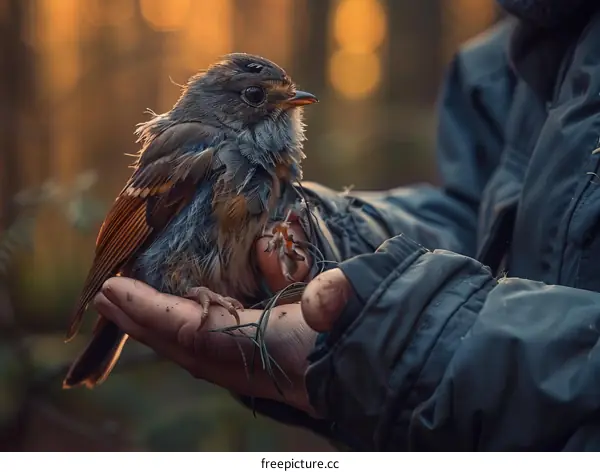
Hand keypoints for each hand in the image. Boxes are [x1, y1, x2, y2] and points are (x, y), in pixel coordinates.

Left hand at [94, 221, 350, 414]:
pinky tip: (184, 310)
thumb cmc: (375, 338)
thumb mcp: (361, 314)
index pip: (196, 334)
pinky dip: (189, 327)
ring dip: (160, 326)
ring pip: (196, 347)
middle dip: (143, 322)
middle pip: (184, 346)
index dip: (153, 314)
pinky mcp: (266, 356)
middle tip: (106, 296)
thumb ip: (341, 304)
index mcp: (272, 351)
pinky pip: (215, 343)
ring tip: (130, 302)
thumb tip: (328, 293)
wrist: (389, 368)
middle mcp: (257, 364)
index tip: (114, 290)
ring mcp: (259, 364)